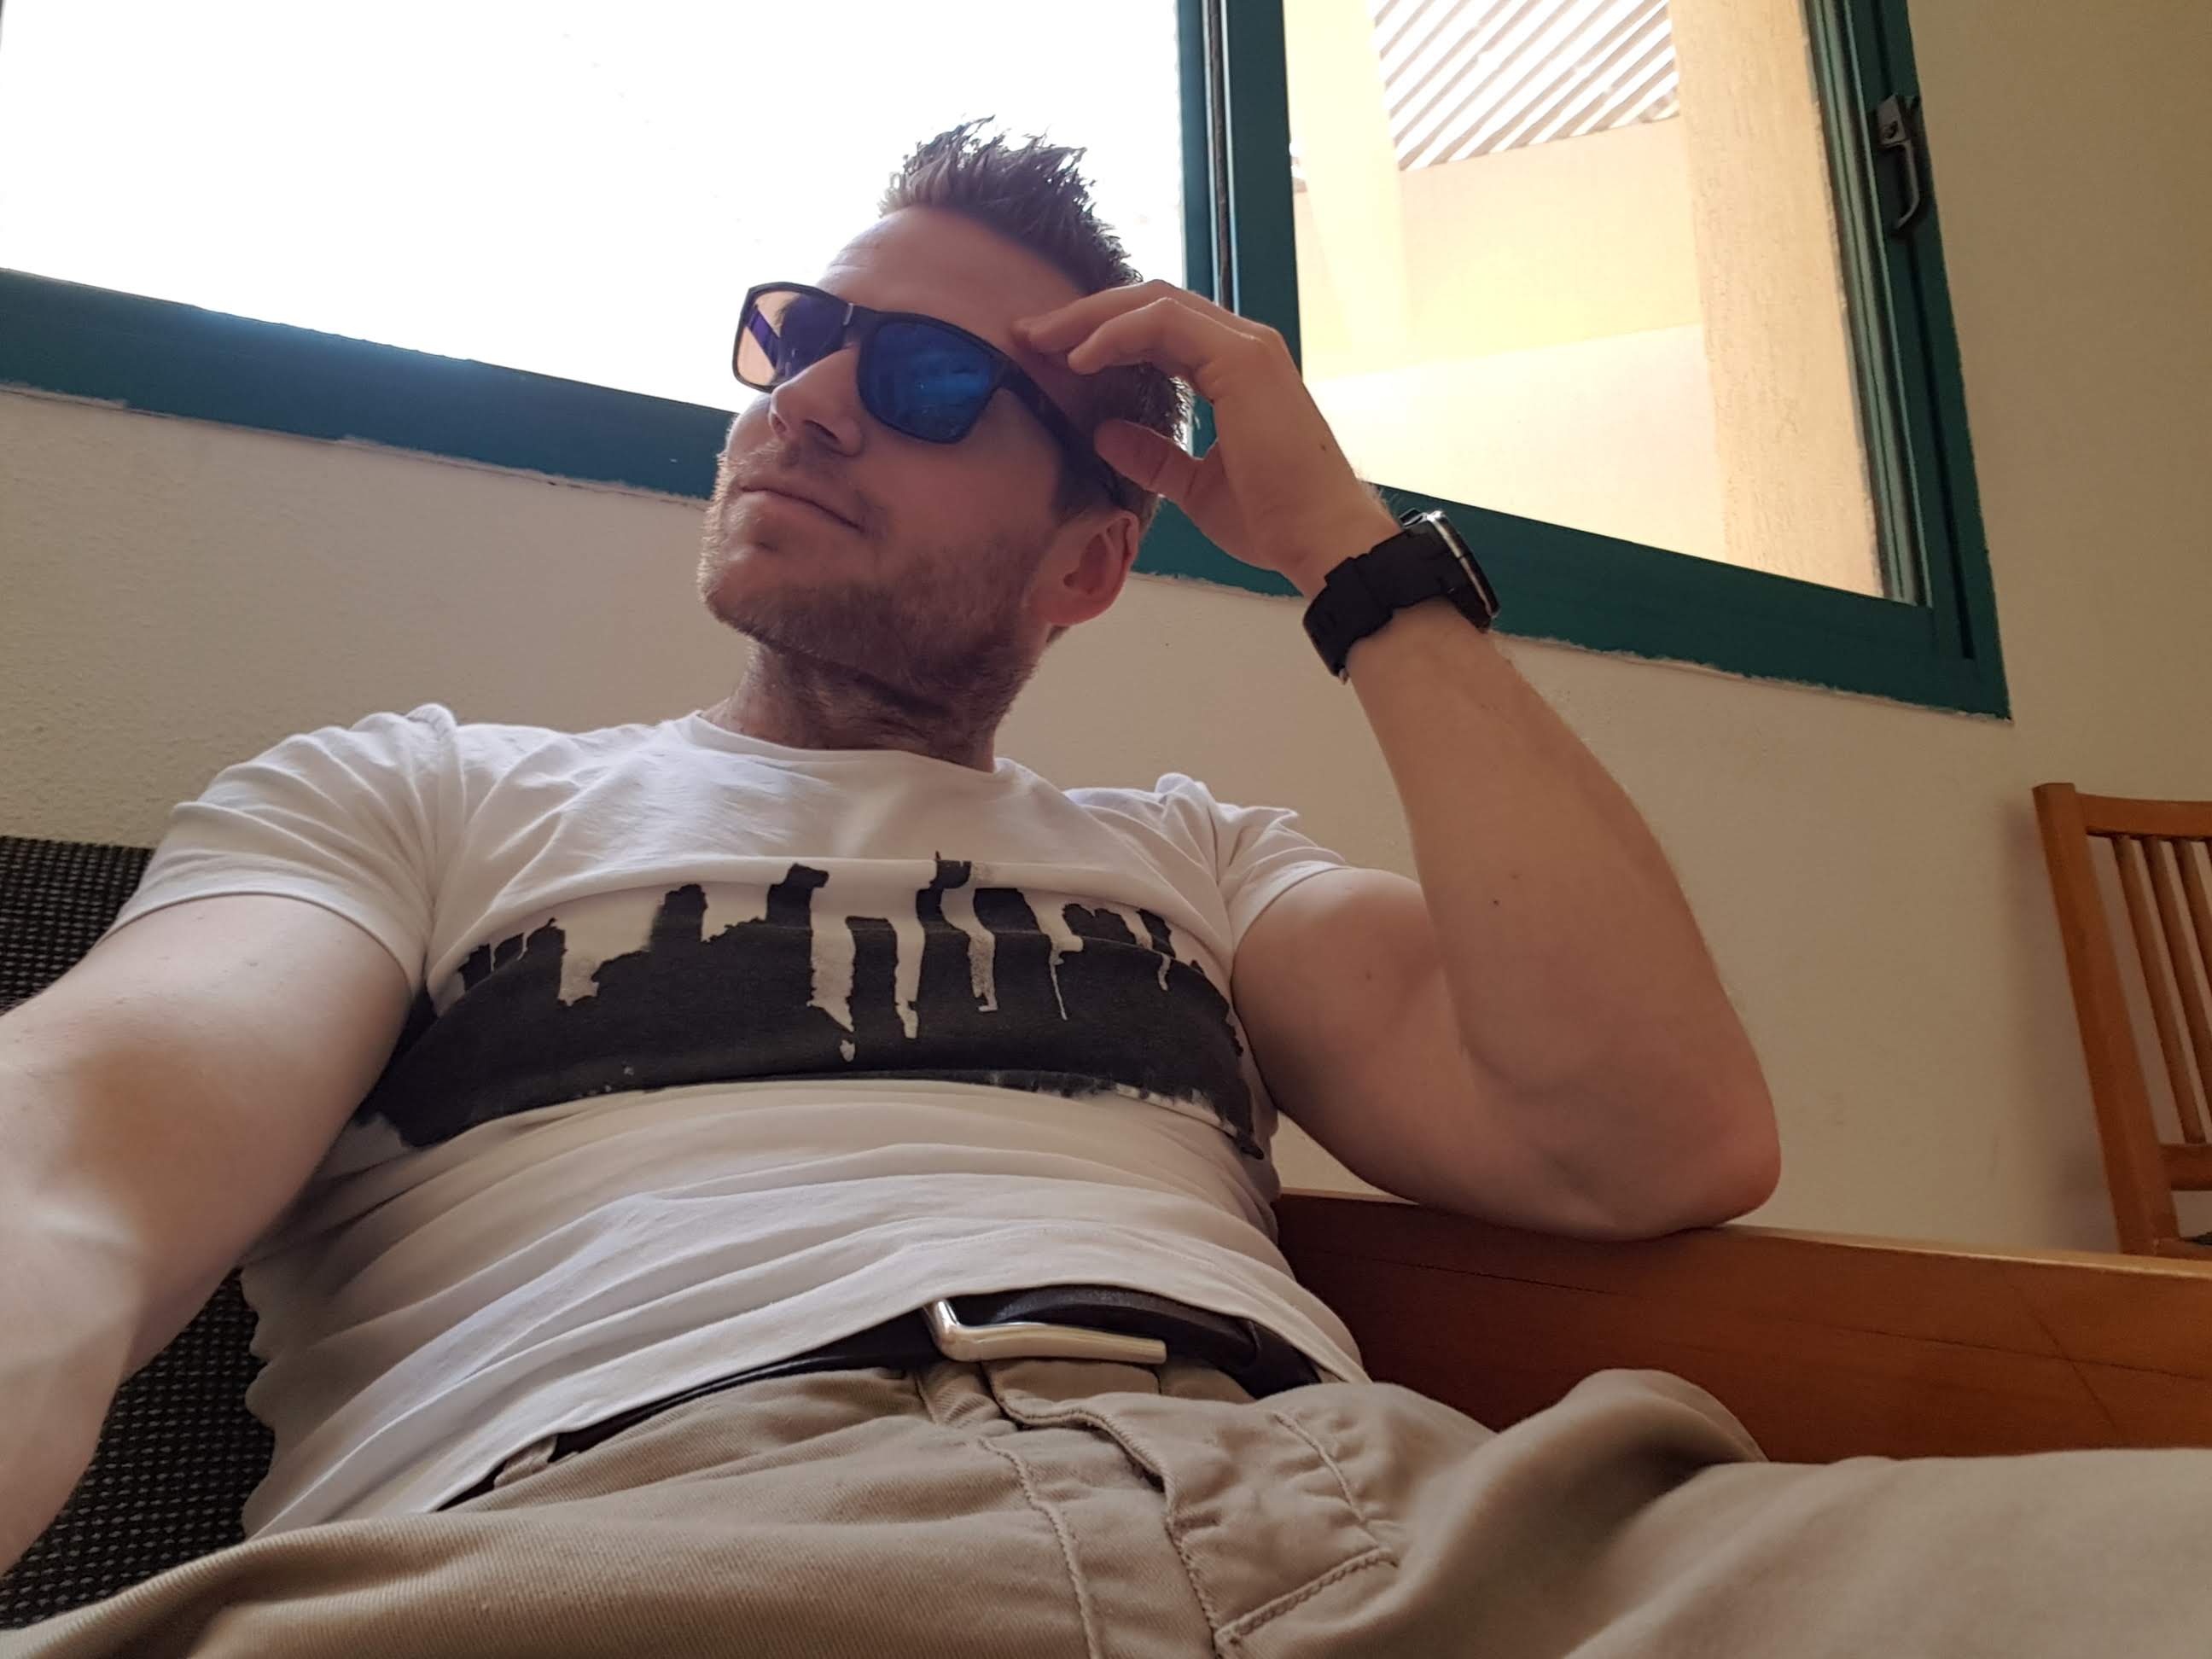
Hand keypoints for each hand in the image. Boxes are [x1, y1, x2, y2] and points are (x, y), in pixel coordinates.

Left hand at [1013, 281, 1399, 594]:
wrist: (1318, 539)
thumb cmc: (1271, 520)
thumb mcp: (1194, 486)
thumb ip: (1154, 456)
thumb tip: (1102, 433)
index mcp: (1234, 369)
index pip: (1158, 330)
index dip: (1100, 334)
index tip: (1049, 355)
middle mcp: (1243, 345)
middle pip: (1149, 305)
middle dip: (1085, 316)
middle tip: (1029, 334)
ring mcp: (1246, 346)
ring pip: (1154, 303)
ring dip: (1090, 318)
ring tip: (1042, 339)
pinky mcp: (1243, 359)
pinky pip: (1164, 324)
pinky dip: (1116, 334)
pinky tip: (1080, 356)